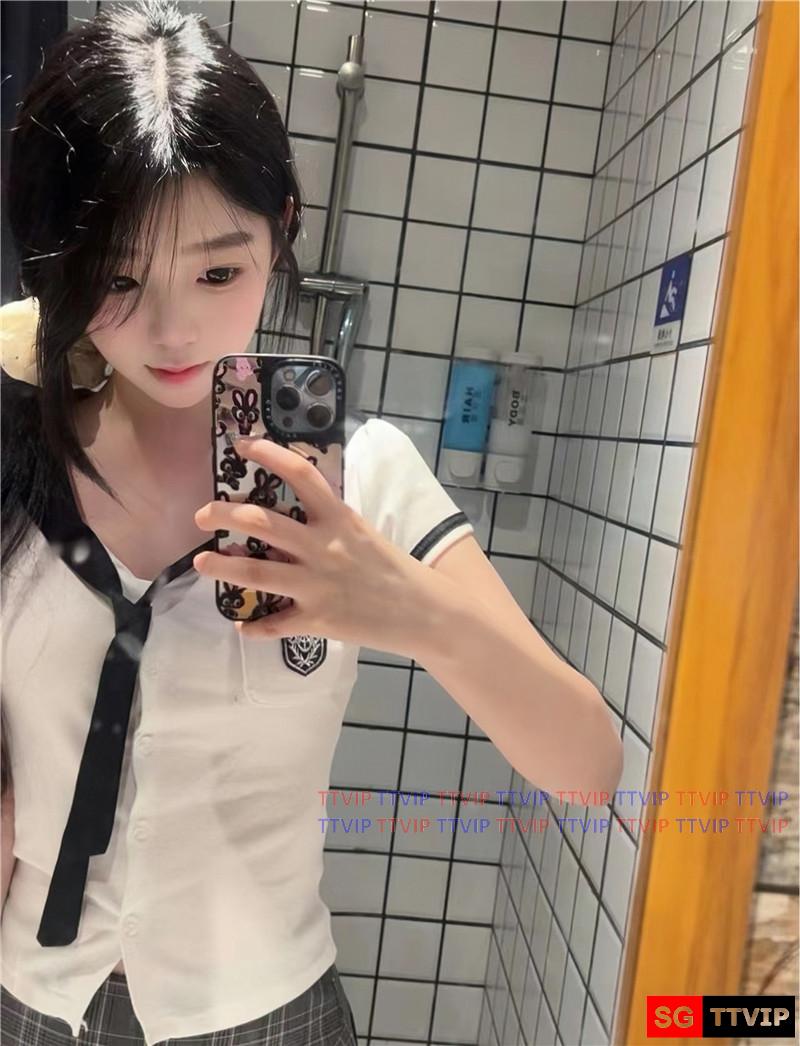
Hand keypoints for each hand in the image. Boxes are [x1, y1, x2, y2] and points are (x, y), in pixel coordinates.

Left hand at [192, 436, 438, 658]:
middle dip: (223, 515)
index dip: (269, 454)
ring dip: (222, 567)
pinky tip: (242, 625)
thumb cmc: (392, 569)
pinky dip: (255, 626)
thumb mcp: (362, 533)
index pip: (301, 475)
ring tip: (201, 564)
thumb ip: (328, 524)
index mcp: (339, 518)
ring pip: (257, 572)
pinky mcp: (318, 620)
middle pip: (262, 522)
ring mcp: (317, 585)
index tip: (241, 445)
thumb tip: (288, 517)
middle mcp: (323, 547)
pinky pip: (276, 624)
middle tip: (202, 515)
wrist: (423, 612)